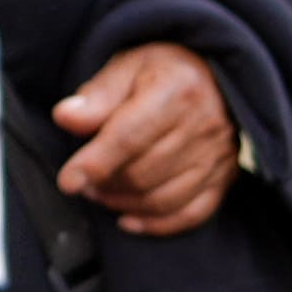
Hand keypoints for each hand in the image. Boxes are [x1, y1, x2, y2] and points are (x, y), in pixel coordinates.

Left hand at [50, 41, 239, 236]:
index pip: (129, 137)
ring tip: (100, 193)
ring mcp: (219, 155)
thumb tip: (65, 117)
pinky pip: (191, 214)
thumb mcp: (127, 67)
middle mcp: (205, 125)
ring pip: (163, 199)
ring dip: (123, 203)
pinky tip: (128, 219)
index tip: (68, 181)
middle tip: (82, 182)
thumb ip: (97, 96)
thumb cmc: (164, 71)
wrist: (216, 75)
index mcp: (178, 90)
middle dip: (104, 184)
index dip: (94, 163)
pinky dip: (156, 224)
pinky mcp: (226, 177)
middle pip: (143, 173)